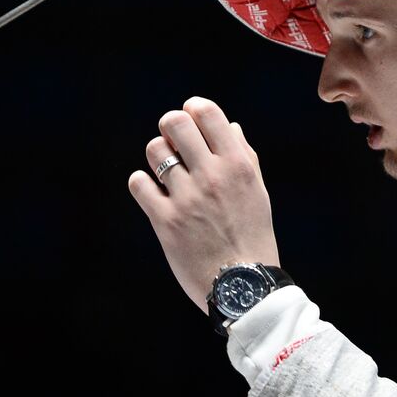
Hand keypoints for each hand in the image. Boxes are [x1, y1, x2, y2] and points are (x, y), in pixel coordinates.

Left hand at [127, 97, 279, 313]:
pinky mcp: (165, 221)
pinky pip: (138, 183)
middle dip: (171, 128)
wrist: (242, 287)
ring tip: (166, 174)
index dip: (193, 110)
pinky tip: (154, 194)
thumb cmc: (253, 237)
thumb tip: (229, 126)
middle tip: (174, 143)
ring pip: (154, 150)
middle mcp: (212, 176)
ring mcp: (187, 198)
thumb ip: (244, 156)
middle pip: (175, 123)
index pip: (207, 113)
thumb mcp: (258, 193)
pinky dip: (142, 184)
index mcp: (238, 165)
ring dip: (157, 157)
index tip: (191, 122)